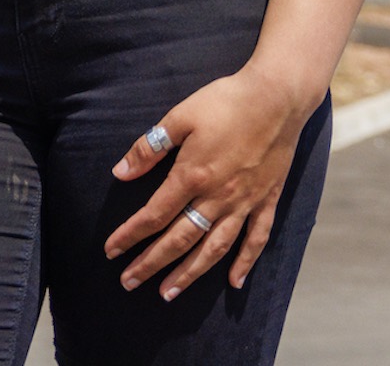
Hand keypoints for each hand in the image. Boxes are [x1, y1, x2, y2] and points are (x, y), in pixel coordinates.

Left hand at [105, 67, 314, 298]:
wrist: (277, 96)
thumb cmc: (225, 101)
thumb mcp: (179, 117)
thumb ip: (149, 148)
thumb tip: (120, 173)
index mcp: (192, 175)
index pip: (153, 215)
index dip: (129, 236)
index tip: (111, 251)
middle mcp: (218, 196)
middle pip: (179, 239)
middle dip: (152, 264)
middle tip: (129, 283)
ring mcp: (245, 202)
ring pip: (214, 247)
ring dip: (190, 273)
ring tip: (169, 293)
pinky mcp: (267, 200)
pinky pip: (257, 238)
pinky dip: (246, 262)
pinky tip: (234, 282)